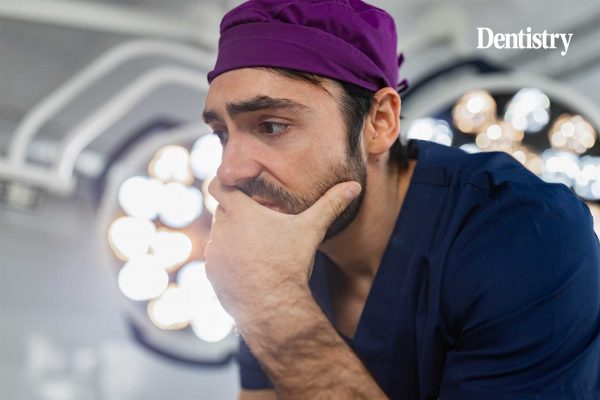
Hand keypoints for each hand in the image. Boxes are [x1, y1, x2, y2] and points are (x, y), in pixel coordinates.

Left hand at [203, 179, 361, 321]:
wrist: (273, 307)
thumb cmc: (290, 264)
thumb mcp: (311, 230)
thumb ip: (330, 205)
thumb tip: (354, 187)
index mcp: (240, 212)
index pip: (217, 184)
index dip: (225, 182)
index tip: (238, 187)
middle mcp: (221, 229)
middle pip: (222, 210)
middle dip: (237, 213)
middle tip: (258, 220)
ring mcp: (214, 253)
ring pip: (220, 235)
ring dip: (232, 237)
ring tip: (256, 246)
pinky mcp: (212, 275)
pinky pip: (218, 260)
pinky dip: (230, 260)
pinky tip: (250, 268)